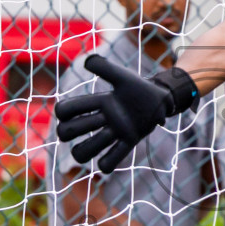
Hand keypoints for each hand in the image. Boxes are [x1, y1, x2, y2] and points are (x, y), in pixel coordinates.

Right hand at [54, 54, 174, 173]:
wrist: (162, 99)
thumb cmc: (140, 87)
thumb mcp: (123, 76)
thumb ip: (105, 67)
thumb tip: (86, 62)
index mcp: (99, 102)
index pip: (67, 110)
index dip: (62, 111)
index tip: (69, 110)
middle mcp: (102, 119)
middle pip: (69, 131)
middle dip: (69, 131)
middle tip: (83, 127)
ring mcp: (115, 132)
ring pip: (86, 149)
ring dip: (86, 150)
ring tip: (100, 141)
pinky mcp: (129, 141)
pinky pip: (112, 159)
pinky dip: (106, 164)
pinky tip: (106, 161)